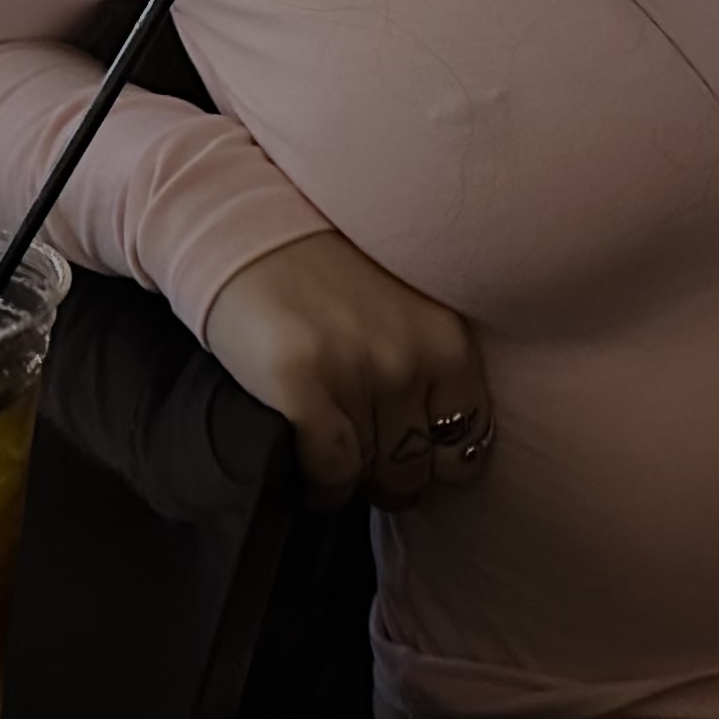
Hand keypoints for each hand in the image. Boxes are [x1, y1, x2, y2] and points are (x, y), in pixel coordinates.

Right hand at [200, 233, 492, 512]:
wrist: (250, 232)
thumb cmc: (326, 275)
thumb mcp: (405, 309)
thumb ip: (426, 365)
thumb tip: (432, 450)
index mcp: (446, 339)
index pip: (468, 440)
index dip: (435, 462)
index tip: (411, 461)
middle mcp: (410, 358)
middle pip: (416, 468)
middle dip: (391, 478)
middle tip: (365, 469)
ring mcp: (357, 372)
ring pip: (370, 475)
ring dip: (351, 480)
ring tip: (333, 466)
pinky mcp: (302, 386)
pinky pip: (330, 471)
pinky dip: (321, 486)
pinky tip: (308, 475)